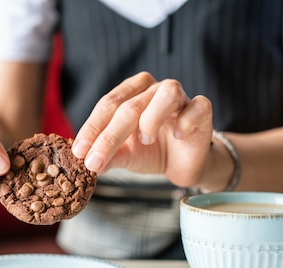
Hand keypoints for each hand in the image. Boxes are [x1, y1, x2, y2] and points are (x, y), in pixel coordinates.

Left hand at [71, 72, 213, 187]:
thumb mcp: (125, 155)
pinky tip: (178, 136)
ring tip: (146, 140)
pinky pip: (197, 106)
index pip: (108, 104)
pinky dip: (185, 122)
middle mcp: (155, 88)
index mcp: (131, 92)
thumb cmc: (151, 152)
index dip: (92, 128)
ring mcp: (181, 96)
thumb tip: (86, 162)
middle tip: (95, 161)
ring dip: (151, 120)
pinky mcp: (203, 108)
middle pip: (130, 106)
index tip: (79, 153)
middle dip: (109, 137)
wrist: (182, 164)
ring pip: (166, 95)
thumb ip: (107, 156)